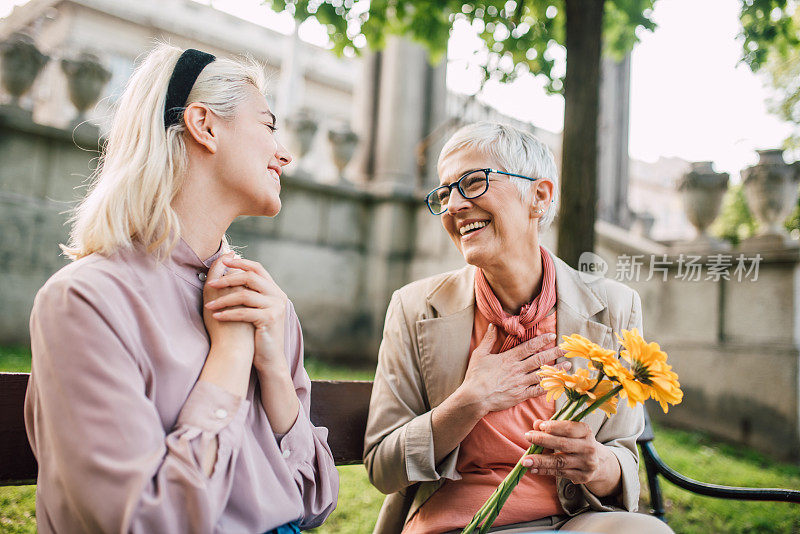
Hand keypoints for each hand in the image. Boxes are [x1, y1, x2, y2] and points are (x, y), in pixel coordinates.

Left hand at [204, 255, 287, 372]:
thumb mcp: (255, 309)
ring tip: (208, 305)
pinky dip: (228, 313)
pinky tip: (216, 316)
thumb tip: (228, 275)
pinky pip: (244, 312)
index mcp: (274, 290)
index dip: (240, 263)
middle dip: (228, 279)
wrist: (270, 358)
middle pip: (250, 277)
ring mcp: (276, 307)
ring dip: (224, 299)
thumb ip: (249, 293)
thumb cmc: (257, 334)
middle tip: (210, 284)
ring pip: (245, 295)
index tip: (223, 261)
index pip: (258, 268)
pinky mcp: (270, 319)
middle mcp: (278, 296)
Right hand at [459, 325, 569, 415]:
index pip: (529, 347)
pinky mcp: (521, 395)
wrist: (475, 397)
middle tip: (566, 349)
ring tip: (568, 365)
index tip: (552, 335)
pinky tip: (557, 383)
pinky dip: (549, 387)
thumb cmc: (475, 376)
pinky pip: (538, 390)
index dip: (542, 340)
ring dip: (556, 369)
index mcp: (509, 358)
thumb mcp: (479, 354)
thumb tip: (492, 325)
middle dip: (555, 352)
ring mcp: (521, 383)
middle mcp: (518, 369)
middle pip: (540, 359)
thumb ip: (488, 340)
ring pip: (542, 374)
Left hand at [522, 419, 620, 494]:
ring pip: (560, 462)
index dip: (554, 427)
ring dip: (540, 461)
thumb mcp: (569, 431)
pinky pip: (560, 473)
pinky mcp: (582, 477)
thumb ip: (552, 427)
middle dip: (543, 440)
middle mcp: (588, 448)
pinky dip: (544, 471)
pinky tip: (533, 469)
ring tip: (525, 460)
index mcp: (586, 432)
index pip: (569, 428)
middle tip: (527, 437)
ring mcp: (586, 464)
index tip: (540, 426)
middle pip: (563, 444)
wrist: (597, 462)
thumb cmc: (577, 442)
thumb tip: (536, 424)